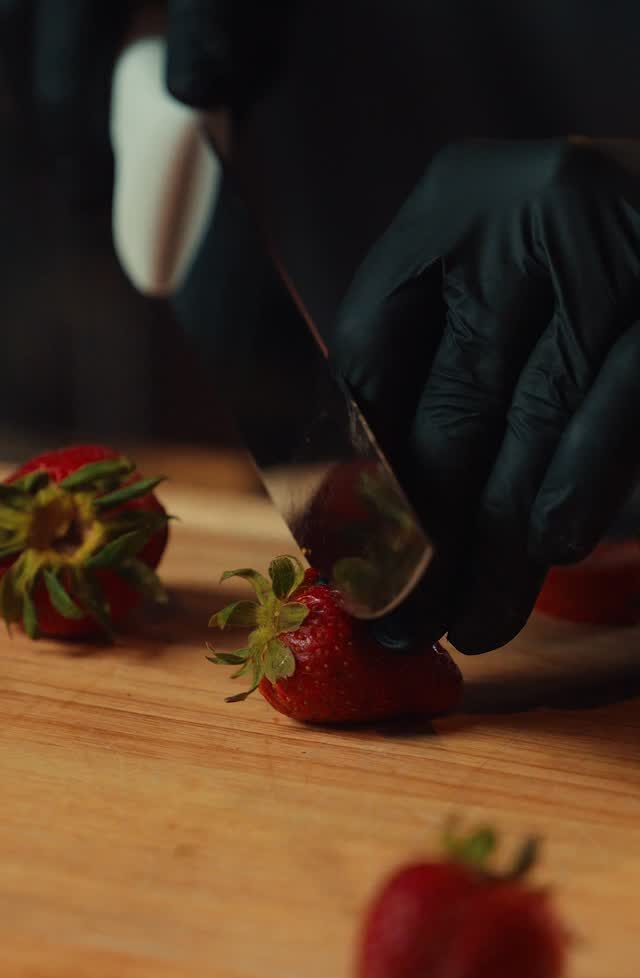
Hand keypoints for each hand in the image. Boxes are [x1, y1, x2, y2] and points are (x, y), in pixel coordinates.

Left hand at [331, 140, 639, 652]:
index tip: (349, 547)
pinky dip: (580, 485)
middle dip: (422, 532)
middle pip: (453, 400)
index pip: (374, 348)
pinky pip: (619, 409)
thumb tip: (365, 494)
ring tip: (471, 625)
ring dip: (497, 543)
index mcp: (461, 198)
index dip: (356, 461)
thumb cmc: (600, 257)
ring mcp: (617, 251)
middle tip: (402, 618)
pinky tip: (552, 549)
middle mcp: (535, 210)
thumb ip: (444, 356)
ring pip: (534, 423)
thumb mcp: (508, 277)